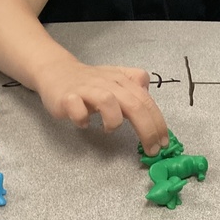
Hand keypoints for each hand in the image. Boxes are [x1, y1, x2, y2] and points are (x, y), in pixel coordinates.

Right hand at [36, 59, 168, 154]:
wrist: (55, 70)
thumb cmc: (88, 81)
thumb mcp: (116, 79)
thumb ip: (135, 85)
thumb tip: (149, 96)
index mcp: (122, 81)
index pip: (146, 101)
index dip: (158, 123)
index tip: (163, 143)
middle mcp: (108, 84)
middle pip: (134, 104)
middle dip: (147, 129)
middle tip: (151, 149)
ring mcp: (87, 89)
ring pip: (108, 101)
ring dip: (113, 121)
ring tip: (109, 130)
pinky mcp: (67, 97)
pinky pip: (76, 108)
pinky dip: (82, 118)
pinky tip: (83, 123)